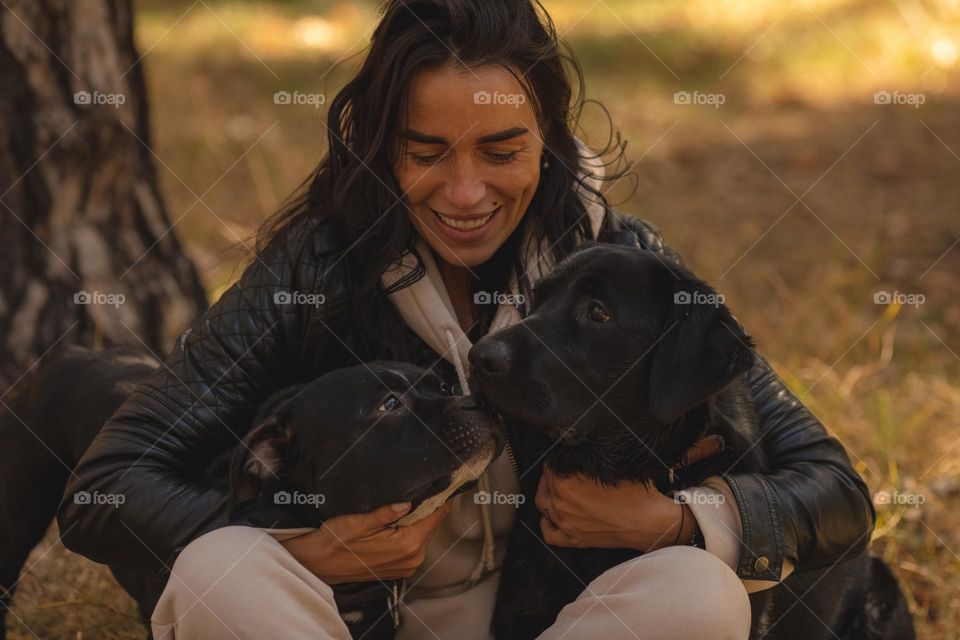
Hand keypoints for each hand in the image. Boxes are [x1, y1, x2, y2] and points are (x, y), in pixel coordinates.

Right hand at [280, 501, 450, 583]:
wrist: (316, 564)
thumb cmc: (334, 542)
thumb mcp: (358, 520)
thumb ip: (387, 511)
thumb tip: (409, 501)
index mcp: (407, 545)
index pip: (436, 516)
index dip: (440, 497)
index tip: (441, 481)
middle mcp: (412, 558)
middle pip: (431, 524)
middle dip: (426, 506)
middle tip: (418, 485)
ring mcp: (407, 566)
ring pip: (422, 533)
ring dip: (416, 518)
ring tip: (403, 502)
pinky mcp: (399, 568)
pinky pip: (413, 544)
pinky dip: (408, 530)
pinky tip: (394, 520)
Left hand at [535, 469, 695, 550]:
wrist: (650, 522)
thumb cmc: (634, 493)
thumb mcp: (608, 468)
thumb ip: (584, 462)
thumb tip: (573, 455)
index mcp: (566, 484)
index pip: (550, 466)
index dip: (558, 459)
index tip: (564, 458)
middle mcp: (561, 505)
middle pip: (545, 485)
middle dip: (552, 475)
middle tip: (563, 470)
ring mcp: (565, 524)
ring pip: (543, 506)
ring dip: (548, 495)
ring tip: (558, 489)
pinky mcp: (574, 540)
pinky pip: (549, 534)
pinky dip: (547, 524)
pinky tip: (552, 516)